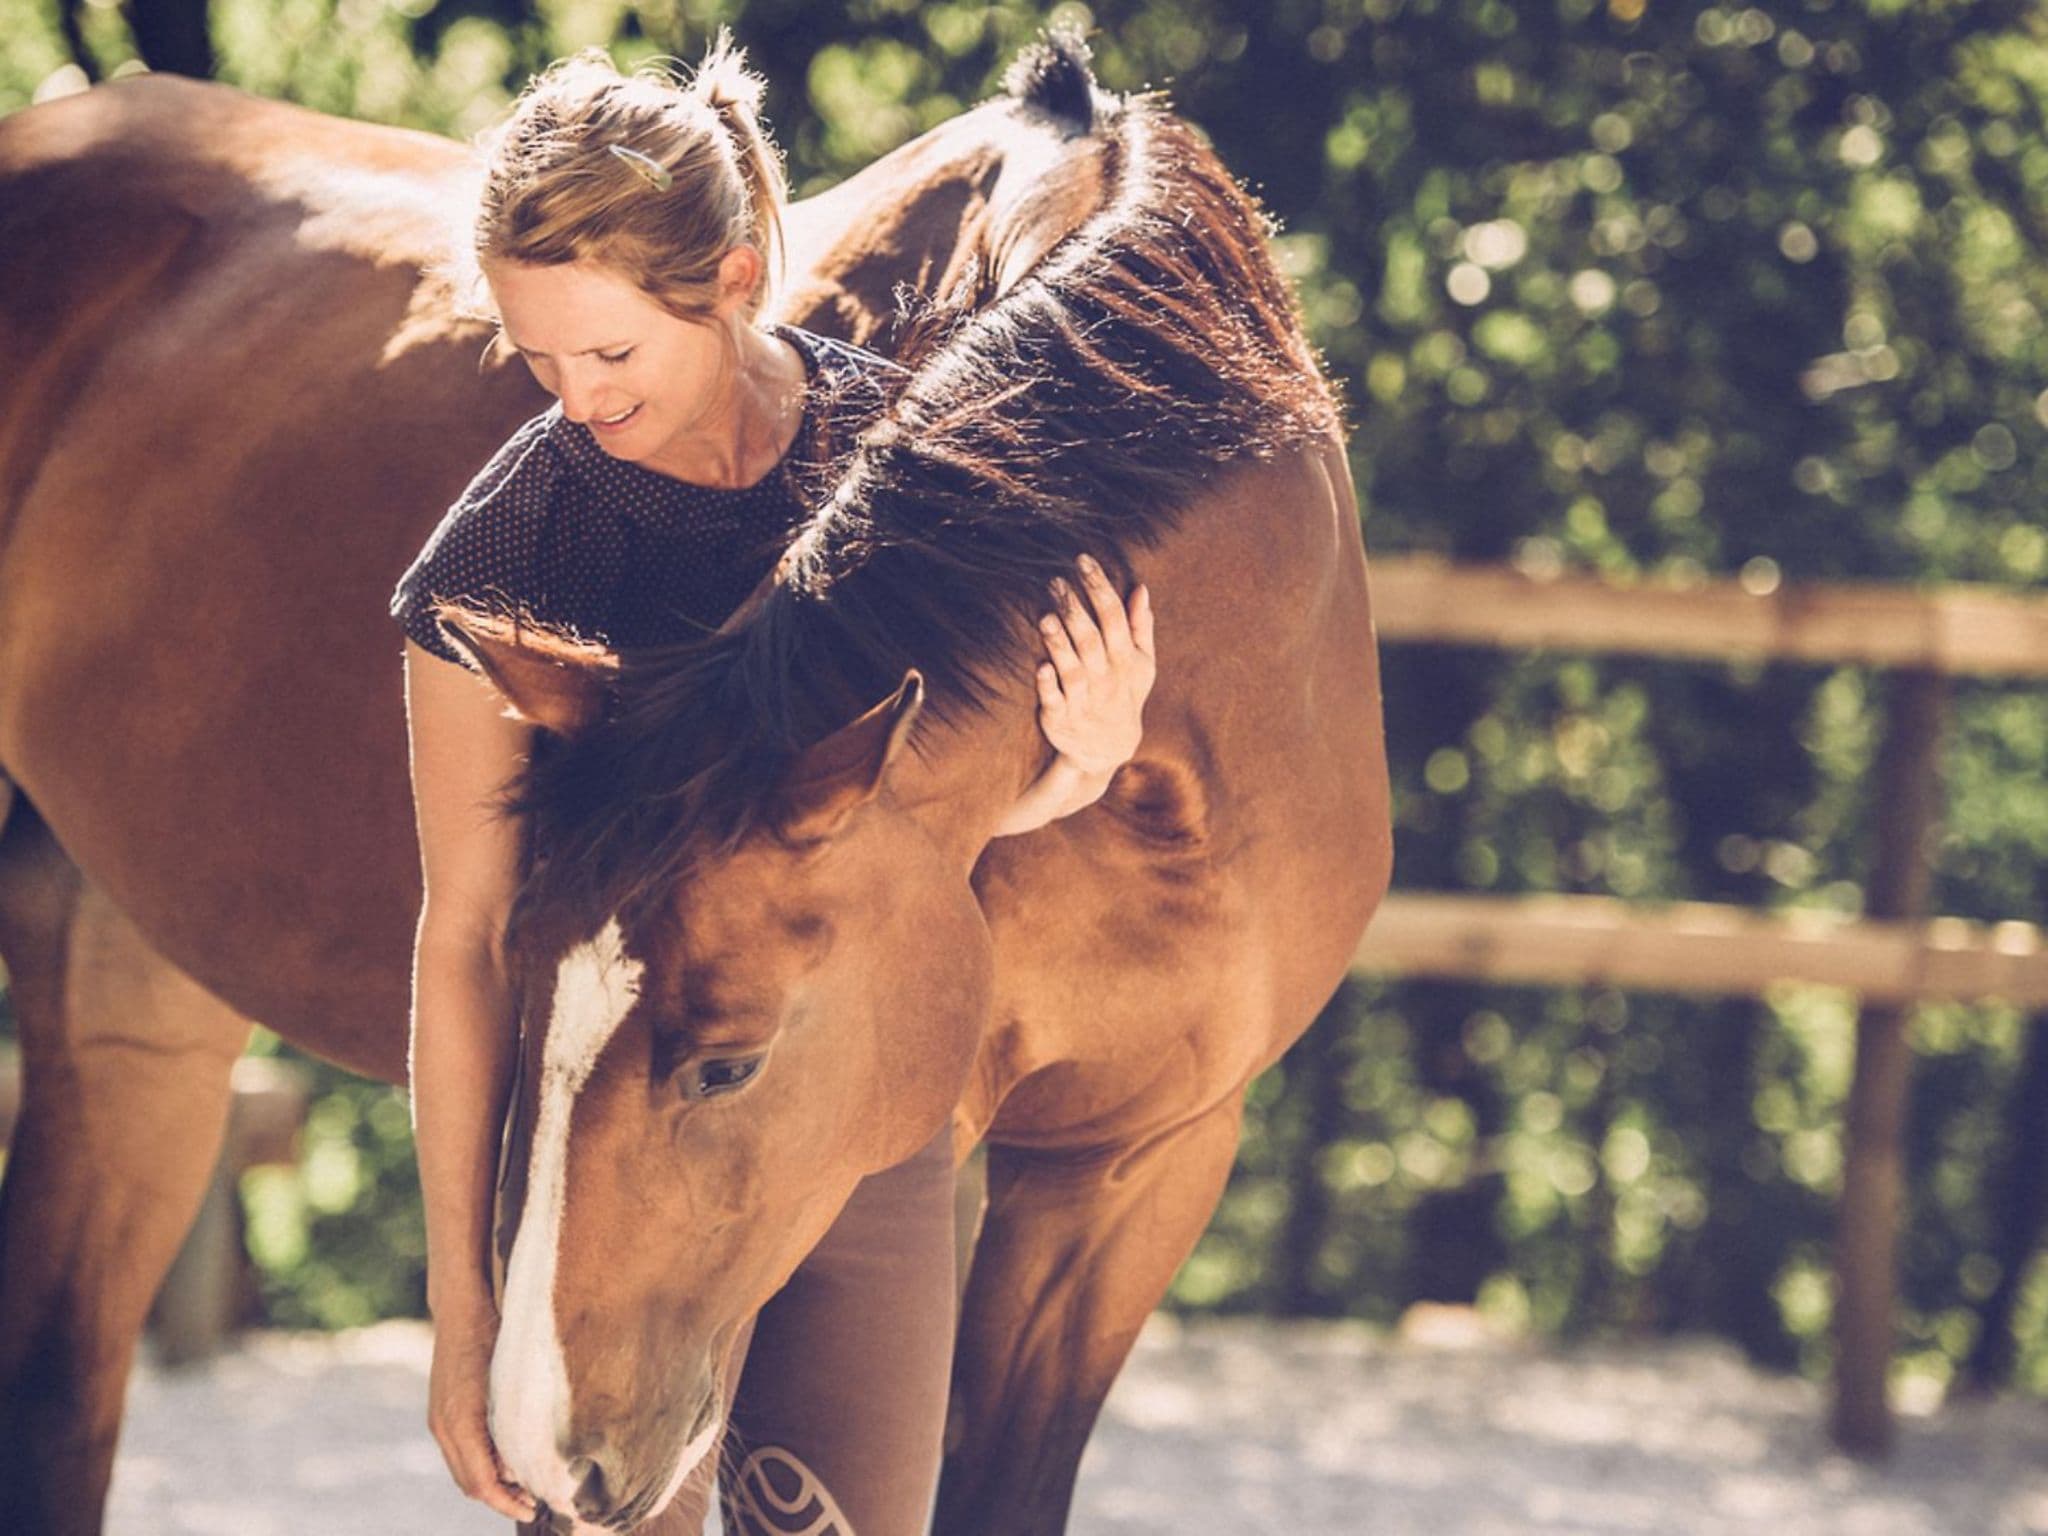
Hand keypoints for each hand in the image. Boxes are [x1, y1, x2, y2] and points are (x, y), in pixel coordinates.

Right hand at [427, 1297, 539, 1522]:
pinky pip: (459, 1456)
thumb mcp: (512, 1377)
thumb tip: (528, 1462)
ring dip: (491, 1488)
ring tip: (527, 1489)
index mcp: (462, 1422)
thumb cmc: (493, 1334)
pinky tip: (508, 1464)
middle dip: (502, 1501)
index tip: (535, 1510)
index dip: (507, 1503)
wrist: (460, 1308)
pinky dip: (481, 1469)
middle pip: (471, 1485)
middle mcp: (445, 1427)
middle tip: (538, 1505)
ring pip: (463, 1473)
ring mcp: (439, 1422)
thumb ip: (517, 1420)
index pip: (482, 1482)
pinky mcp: (442, 1416)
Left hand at [1036, 554, 1155, 775]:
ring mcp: (1084, 700)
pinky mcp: (1061, 719)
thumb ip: (1140, 627)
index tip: (1083, 560)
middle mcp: (1106, 679)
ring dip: (1060, 644)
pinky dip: (1049, 686)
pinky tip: (1041, 666)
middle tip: (1055, 581)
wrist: (1109, 750)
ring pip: (1073, 669)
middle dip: (1075, 609)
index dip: (1100, 588)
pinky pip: (1055, 702)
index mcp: (1125, 660)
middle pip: (1091, 640)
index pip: (1114, 618)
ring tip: (1046, 616)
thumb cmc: (1123, 696)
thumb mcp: (1142, 665)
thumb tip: (1141, 588)